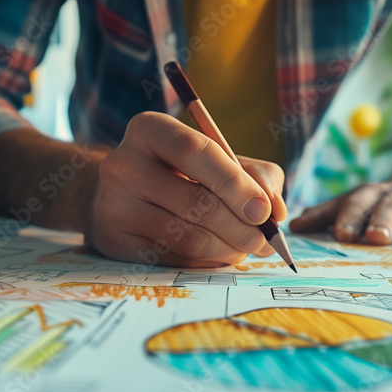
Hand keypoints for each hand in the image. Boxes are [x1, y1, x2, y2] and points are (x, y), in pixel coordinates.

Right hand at [86, 111, 286, 266]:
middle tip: (265, 240)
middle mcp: (124, 164)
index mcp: (150, 130)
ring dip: (229, 249)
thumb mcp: (219, 159)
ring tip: (245, 247)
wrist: (121, 195)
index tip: (264, 212)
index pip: (196, 152)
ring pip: (188, 237)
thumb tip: (277, 211)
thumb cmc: (181, 172)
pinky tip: (218, 253)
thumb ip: (256, 176)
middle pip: (196, 202)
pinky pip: (176, 260)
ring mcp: (114, 205)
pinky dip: (208, 261)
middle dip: (241, 227)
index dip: (235, 184)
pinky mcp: (115, 242)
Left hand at [289, 179, 391, 245]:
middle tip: (377, 237)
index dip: (349, 217)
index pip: (356, 204)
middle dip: (383, 220)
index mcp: (370, 196)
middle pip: (389, 206)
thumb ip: (325, 215)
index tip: (341, 234)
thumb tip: (295, 227)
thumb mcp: (353, 205)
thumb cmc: (378, 207)